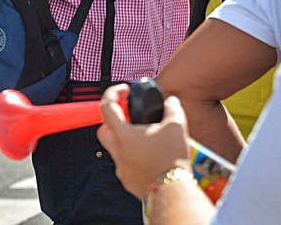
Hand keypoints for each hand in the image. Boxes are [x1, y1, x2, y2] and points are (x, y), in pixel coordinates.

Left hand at [97, 84, 191, 199]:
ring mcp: (121, 168)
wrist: (172, 189)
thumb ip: (172, 107)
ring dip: (126, 140)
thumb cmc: (171, 157)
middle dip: (114, 120)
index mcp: (124, 135)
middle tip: (131, 117)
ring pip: (115, 148)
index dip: (113, 93)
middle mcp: (118, 152)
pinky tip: (152, 155)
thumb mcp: (177, 123)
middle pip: (103, 130)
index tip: (124, 91)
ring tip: (148, 137)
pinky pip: (126, 164)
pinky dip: (134, 156)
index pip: (106, 107)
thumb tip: (170, 102)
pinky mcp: (128, 181)